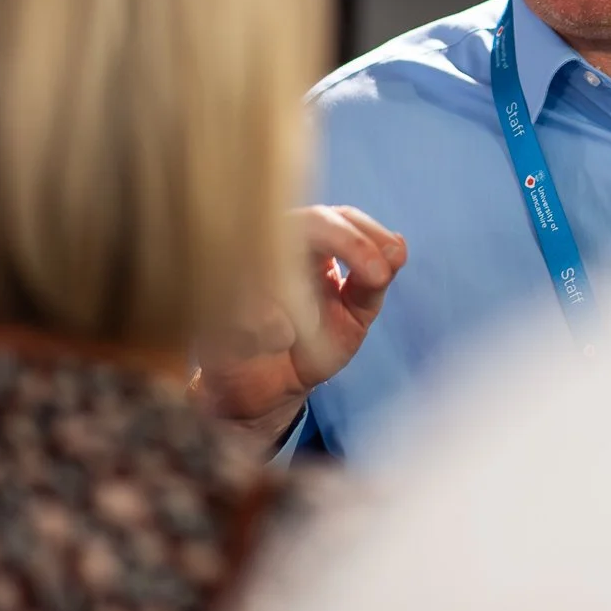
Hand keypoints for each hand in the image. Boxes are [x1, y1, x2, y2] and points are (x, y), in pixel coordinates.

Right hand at [195, 204, 407, 441]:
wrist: (267, 393)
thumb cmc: (311, 346)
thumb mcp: (352, 318)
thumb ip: (371, 284)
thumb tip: (398, 248)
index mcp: (309, 245)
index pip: (340, 217)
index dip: (368, 233)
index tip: (393, 261)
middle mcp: (273, 247)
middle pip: (309, 221)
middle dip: (349, 242)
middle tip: (378, 275)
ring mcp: (240, 273)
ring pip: (274, 254)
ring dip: (307, 290)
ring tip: (317, 324)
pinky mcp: (211, 305)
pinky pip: (242, 303)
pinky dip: (269, 322)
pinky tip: (281, 339)